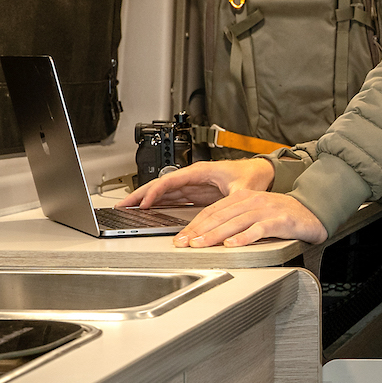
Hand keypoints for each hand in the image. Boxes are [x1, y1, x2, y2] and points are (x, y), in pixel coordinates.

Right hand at [118, 158, 273, 209]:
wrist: (260, 173)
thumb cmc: (251, 174)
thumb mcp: (243, 188)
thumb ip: (233, 198)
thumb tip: (228, 210)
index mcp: (200, 171)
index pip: (170, 181)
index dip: (154, 193)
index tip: (143, 204)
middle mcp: (192, 177)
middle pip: (160, 186)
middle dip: (139, 195)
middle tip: (121, 206)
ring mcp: (191, 186)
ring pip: (162, 193)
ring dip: (144, 200)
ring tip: (126, 209)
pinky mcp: (194, 194)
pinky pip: (170, 199)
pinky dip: (156, 204)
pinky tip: (145, 211)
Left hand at [171, 189, 325, 247]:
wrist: (314, 211)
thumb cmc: (284, 214)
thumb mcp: (256, 211)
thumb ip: (235, 219)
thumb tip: (210, 235)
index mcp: (243, 196)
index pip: (213, 210)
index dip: (194, 224)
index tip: (181, 237)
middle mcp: (252, 200)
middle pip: (220, 216)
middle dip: (199, 231)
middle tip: (184, 243)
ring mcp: (266, 209)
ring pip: (235, 222)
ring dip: (215, 235)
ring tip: (201, 245)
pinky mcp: (280, 220)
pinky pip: (259, 229)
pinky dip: (244, 238)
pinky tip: (233, 245)